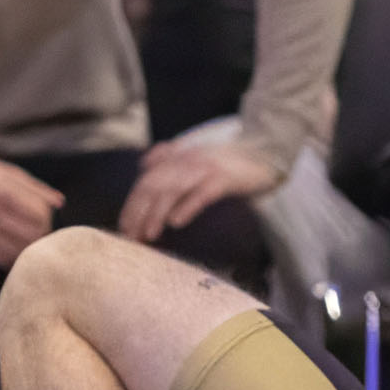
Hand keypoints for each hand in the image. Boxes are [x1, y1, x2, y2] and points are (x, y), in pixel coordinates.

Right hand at [0, 149, 62, 267]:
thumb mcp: (5, 171)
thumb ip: (34, 188)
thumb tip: (60, 203)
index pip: (40, 216)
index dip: (47, 219)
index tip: (43, 217)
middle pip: (32, 236)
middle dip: (41, 235)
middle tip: (37, 231)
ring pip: (19, 251)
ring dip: (28, 248)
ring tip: (25, 238)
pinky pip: (1, 259)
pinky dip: (12, 255)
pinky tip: (11, 245)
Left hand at [118, 138, 280, 243]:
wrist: (264, 153)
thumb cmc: (230, 161)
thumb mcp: (195, 156)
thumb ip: (169, 157)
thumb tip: (144, 165)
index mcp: (177, 157)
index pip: (147, 182)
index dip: (133, 204)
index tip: (124, 227)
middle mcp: (186, 161)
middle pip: (154, 186)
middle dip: (139, 212)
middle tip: (131, 235)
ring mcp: (204, 169)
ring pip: (173, 191)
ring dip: (158, 213)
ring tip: (149, 234)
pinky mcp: (223, 178)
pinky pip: (201, 194)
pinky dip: (187, 207)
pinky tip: (176, 222)